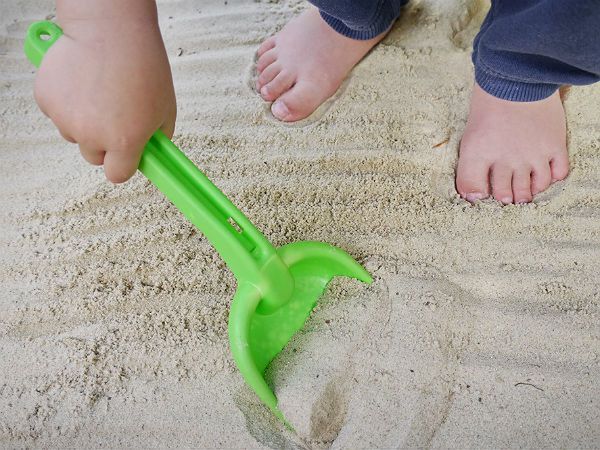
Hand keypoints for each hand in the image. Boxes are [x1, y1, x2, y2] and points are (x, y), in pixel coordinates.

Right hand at [34, 0, 175, 182]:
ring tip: (99, 91)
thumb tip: (151, 150)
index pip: (117, 175)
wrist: (111, 30)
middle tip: (114, 115)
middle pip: (94, 156)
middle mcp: (92, 135)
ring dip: (83, 121)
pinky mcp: (46, 99)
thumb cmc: (142, 64)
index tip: (125, 156)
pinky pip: (57, 112)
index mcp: (125, 142)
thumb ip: (157, 137)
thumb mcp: (165, 108)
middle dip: (104, 142)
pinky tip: (81, 81)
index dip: (122, 165)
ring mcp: (65, 118)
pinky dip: (66, 101)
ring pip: (73, 133)